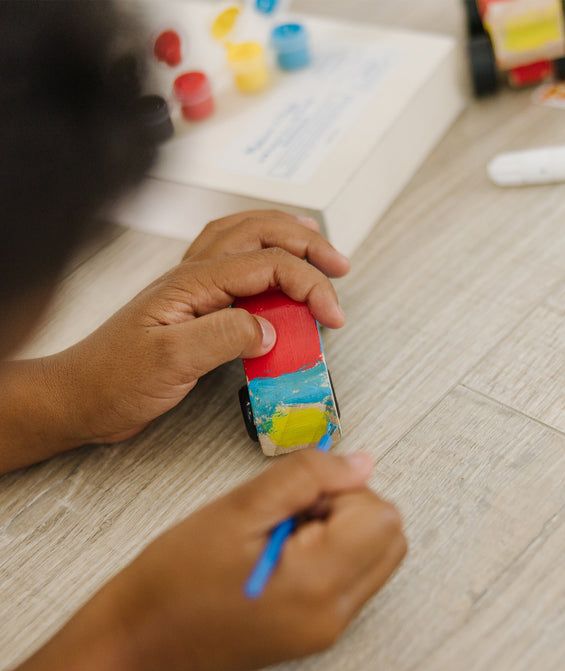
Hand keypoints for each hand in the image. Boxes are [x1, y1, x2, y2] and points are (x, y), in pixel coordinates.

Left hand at [49, 214, 347, 444]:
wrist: (80, 397)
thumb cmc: (115, 380)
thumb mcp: (173, 361)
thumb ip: (225, 336)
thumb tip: (271, 328)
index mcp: (194, 283)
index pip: (267, 265)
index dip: (309, 284)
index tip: (333, 316)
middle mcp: (194, 276)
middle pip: (259, 235)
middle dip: (306, 244)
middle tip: (340, 264)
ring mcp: (193, 288)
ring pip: (245, 239)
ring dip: (284, 237)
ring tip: (316, 244)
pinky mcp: (195, 307)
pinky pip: (234, 264)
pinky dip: (262, 256)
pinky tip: (272, 269)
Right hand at [114, 450, 406, 670]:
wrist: (145, 640)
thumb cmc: (179, 575)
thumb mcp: (240, 506)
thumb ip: (309, 475)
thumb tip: (362, 463)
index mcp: (318, 581)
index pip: (381, 515)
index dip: (344, 491)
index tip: (299, 498)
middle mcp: (335, 613)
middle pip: (389, 536)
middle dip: (350, 509)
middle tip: (293, 513)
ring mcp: (330, 628)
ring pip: (377, 556)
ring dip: (343, 531)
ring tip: (285, 535)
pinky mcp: (321, 633)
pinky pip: (354, 578)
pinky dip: (332, 555)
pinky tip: (285, 556)